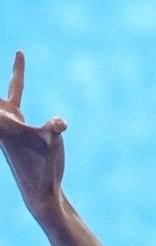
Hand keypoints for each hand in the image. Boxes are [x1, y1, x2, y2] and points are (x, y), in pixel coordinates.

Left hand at [0, 52, 67, 214]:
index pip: (7, 94)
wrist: (39, 193)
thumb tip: (59, 123)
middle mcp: (4, 126)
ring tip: (17, 65)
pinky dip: (14, 102)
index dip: (17, 72)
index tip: (20, 52)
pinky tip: (15, 103)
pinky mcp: (17, 138)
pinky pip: (14, 113)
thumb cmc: (44, 167)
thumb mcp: (53, 144)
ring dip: (11, 89)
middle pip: (1, 100)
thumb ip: (55, 128)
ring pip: (5, 105)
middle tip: (18, 58)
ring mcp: (9, 132)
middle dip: (14, 82)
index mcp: (6, 124)